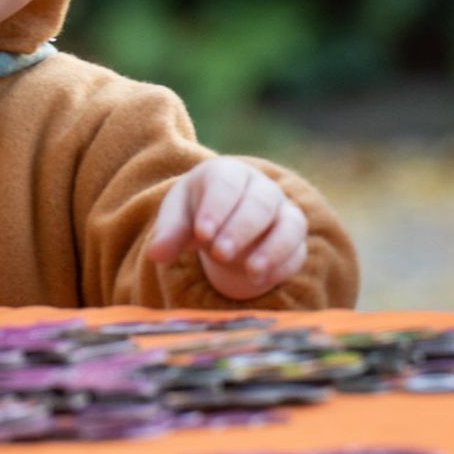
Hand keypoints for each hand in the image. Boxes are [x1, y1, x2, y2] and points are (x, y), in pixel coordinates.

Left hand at [145, 158, 308, 300]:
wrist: (223, 226)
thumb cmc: (197, 214)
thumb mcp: (178, 218)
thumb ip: (169, 233)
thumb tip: (156, 254)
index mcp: (228, 173)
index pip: (227, 183)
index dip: (216, 208)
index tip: (202, 233)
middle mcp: (262, 188)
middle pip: (260, 202)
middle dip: (241, 229)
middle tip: (220, 253)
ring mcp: (283, 212)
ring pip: (290, 224)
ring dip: (271, 249)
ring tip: (249, 271)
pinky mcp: (295, 240)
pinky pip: (297, 250)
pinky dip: (281, 266)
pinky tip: (259, 280)